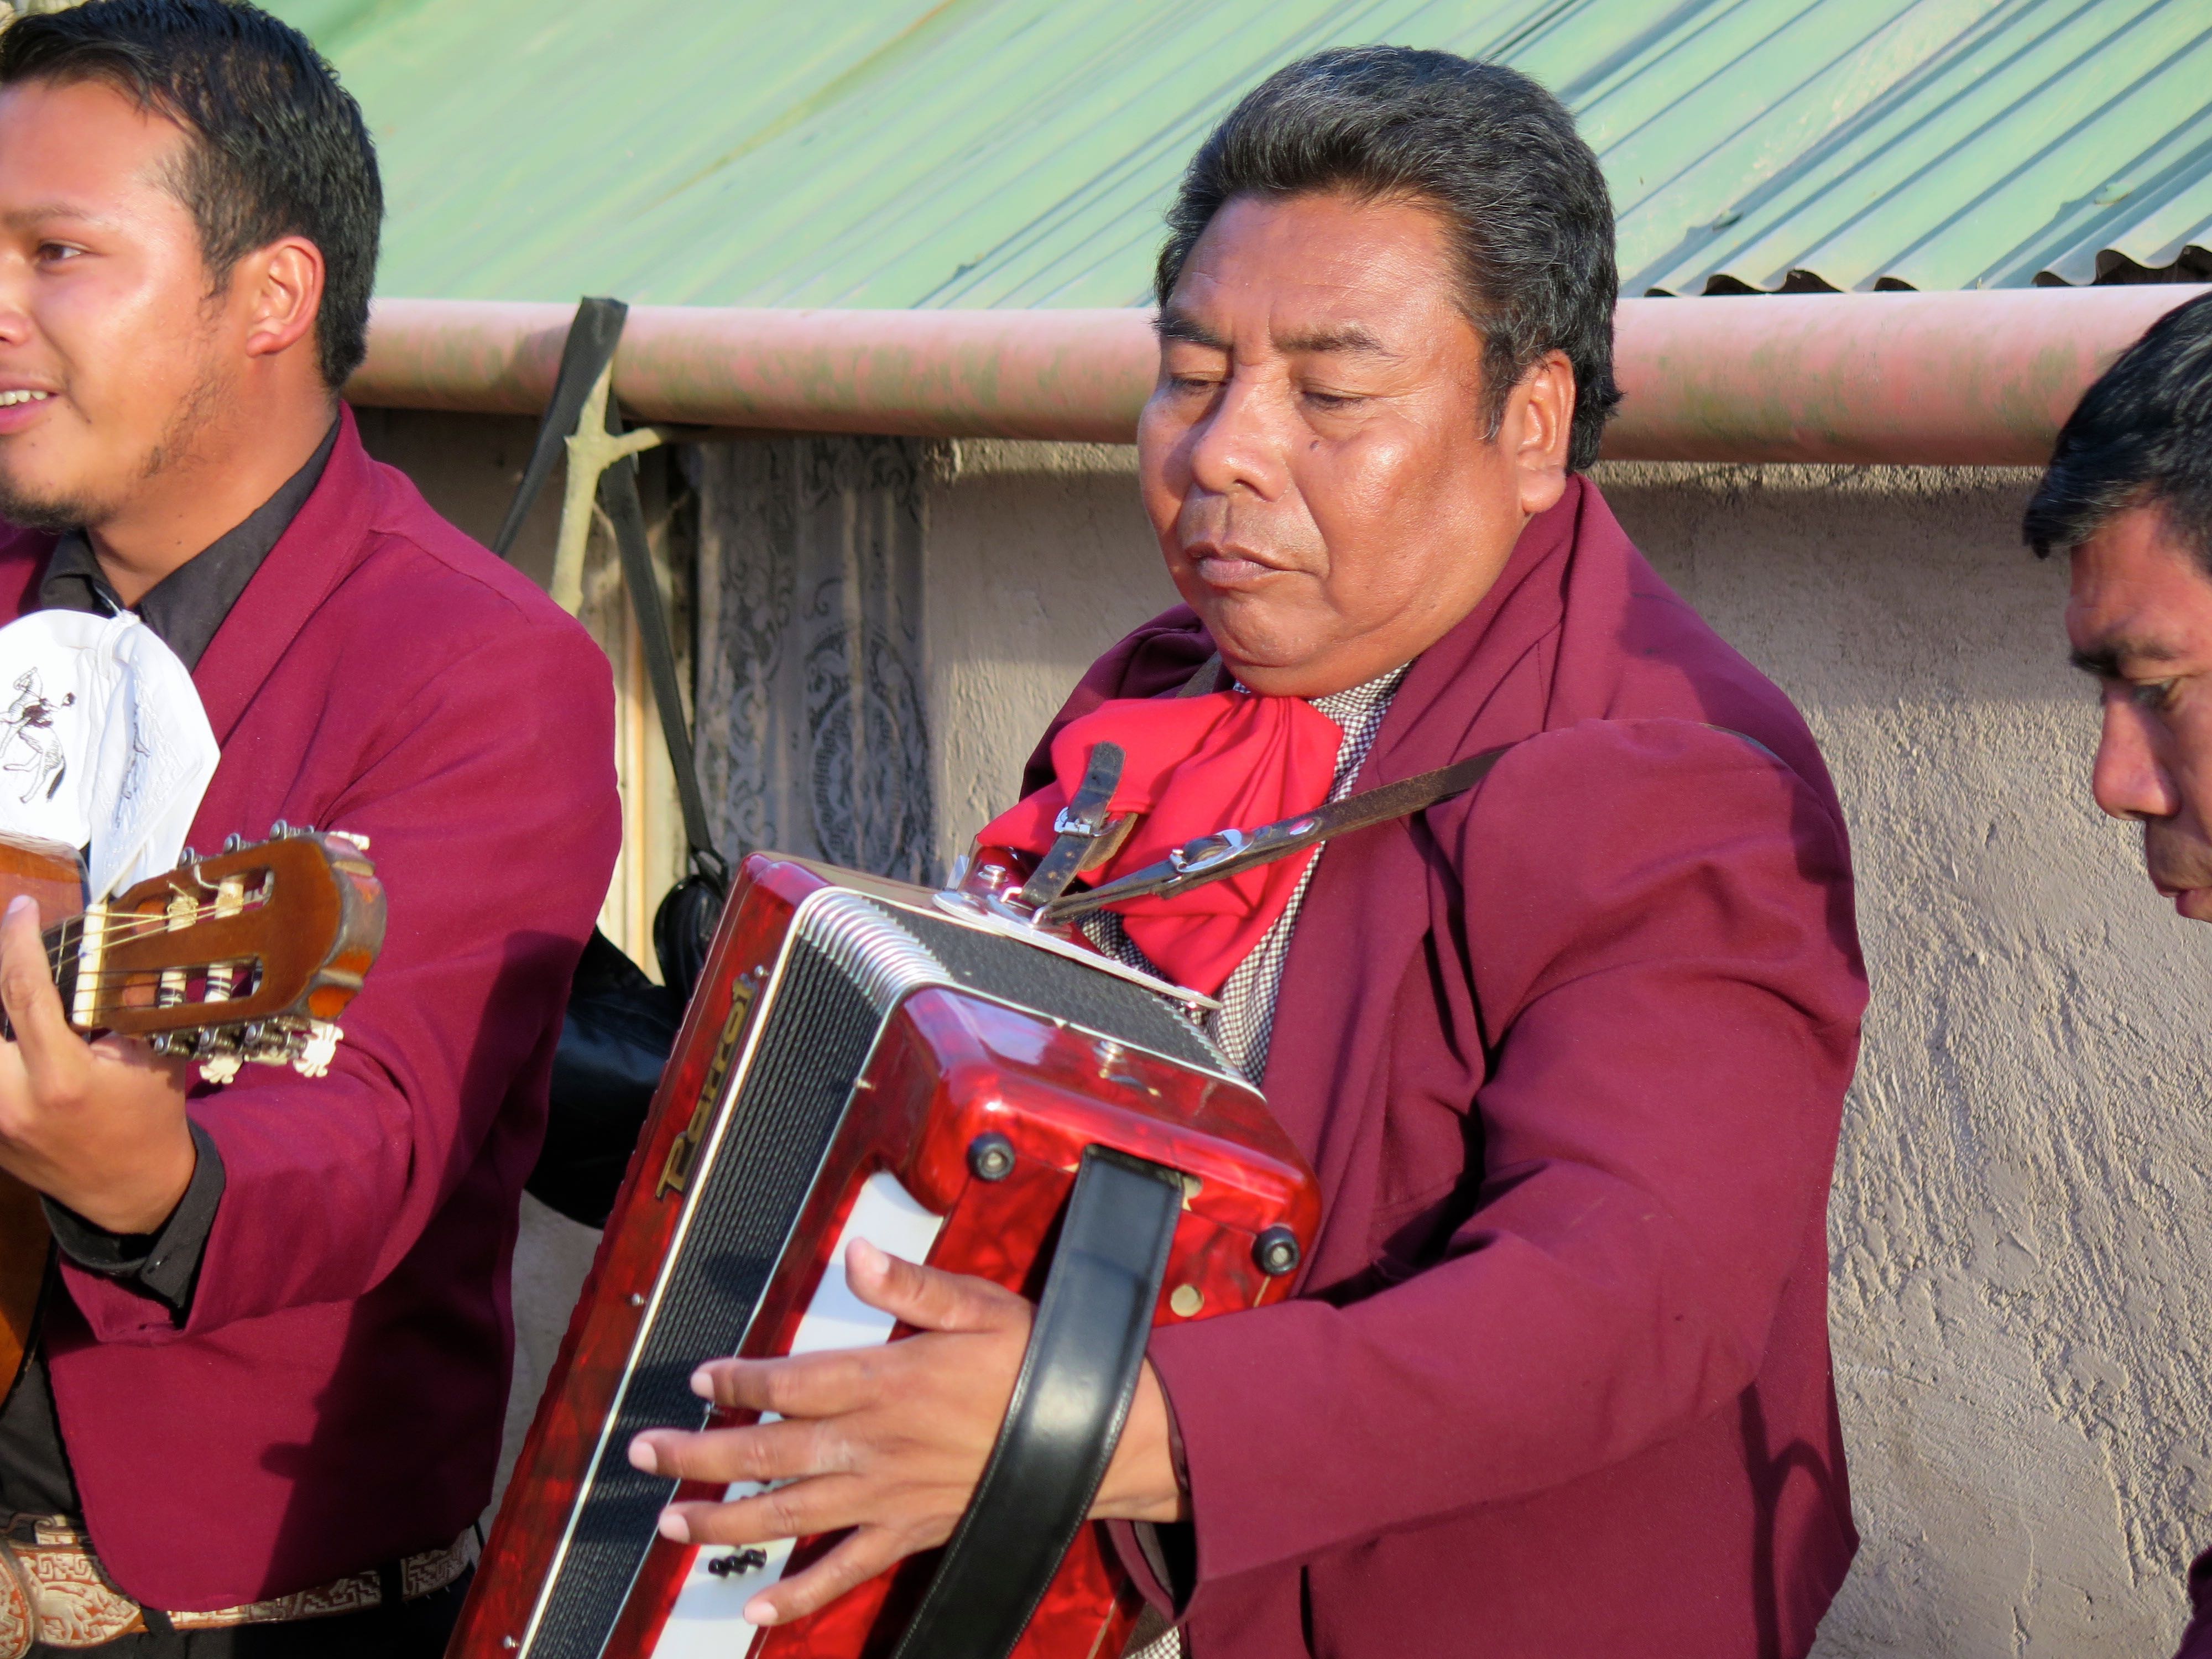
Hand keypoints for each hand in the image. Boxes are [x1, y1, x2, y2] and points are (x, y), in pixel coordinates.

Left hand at [0, 895, 193, 1232]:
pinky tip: (20, 1045)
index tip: (21, 909)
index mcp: (61, 1077)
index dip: (16, 943)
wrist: (133, 1192)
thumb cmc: (150, 1118)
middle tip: (11, 955)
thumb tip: (110, 952)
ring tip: (19, 1000)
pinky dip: (4, 1056)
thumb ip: (127, 1008)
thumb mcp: (152, 1059)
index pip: (24, 991)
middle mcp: (12, 1099)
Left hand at [628, 1237, 1186, 1627]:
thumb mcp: (980, 1305)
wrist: (1096, 1433)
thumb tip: (858, 1255)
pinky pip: (844, 1572)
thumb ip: (912, 1286)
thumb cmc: (1037, 1360)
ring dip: (724, 1522)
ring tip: (671, 1524)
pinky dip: (798, 1597)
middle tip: (644, 1454)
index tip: (699, 1378)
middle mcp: (875, 1444)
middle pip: (769, 1454)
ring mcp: (888, 1496)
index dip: (739, 1381)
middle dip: (700, 1455)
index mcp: (887, 1381)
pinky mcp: (909, 1533)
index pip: (792, 1382)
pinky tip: (755, 1612)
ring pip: (788, 1515)